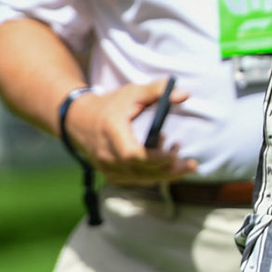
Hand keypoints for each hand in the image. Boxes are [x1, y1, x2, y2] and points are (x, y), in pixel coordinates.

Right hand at [62, 82, 195, 186]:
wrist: (80, 120)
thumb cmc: (112, 105)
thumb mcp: (133, 92)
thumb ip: (158, 91)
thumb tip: (185, 94)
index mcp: (112, 132)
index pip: (133, 155)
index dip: (156, 158)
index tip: (175, 152)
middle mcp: (106, 154)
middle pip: (141, 171)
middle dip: (170, 170)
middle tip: (191, 163)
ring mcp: (106, 168)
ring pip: (141, 179)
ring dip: (164, 171)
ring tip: (175, 149)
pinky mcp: (110, 176)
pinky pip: (137, 181)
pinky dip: (153, 174)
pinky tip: (161, 156)